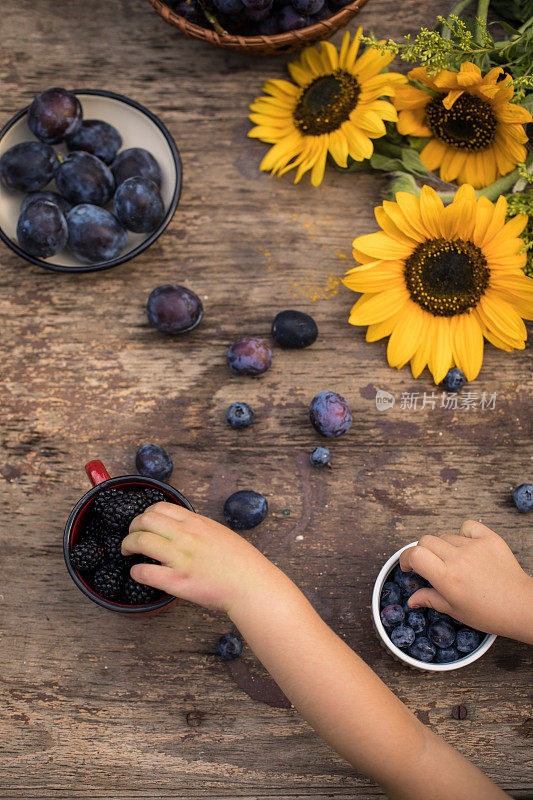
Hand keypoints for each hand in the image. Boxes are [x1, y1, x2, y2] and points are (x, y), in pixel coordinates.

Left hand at [121, 502, 278, 614]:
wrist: (252, 585)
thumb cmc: (242, 562)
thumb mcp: (220, 533)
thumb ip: (199, 528)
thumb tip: (183, 527)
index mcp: (197, 522)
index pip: (160, 507)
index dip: (146, 514)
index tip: (144, 523)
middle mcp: (186, 536)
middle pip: (145, 520)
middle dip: (132, 527)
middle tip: (131, 537)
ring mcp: (181, 558)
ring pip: (140, 541)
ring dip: (127, 545)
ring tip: (127, 551)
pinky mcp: (177, 581)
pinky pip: (145, 572)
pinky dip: (136, 571)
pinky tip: (138, 572)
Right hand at [400, 520, 532, 643]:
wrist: (522, 606)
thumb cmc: (490, 613)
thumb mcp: (455, 610)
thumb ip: (430, 599)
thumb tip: (411, 599)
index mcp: (447, 578)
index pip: (414, 554)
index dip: (405, 558)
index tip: (409, 566)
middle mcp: (459, 559)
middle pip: (426, 541)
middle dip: (422, 552)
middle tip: (430, 565)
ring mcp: (475, 547)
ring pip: (445, 536)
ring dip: (443, 547)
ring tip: (454, 562)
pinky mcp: (490, 539)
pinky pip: (467, 526)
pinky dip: (463, 533)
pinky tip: (467, 547)